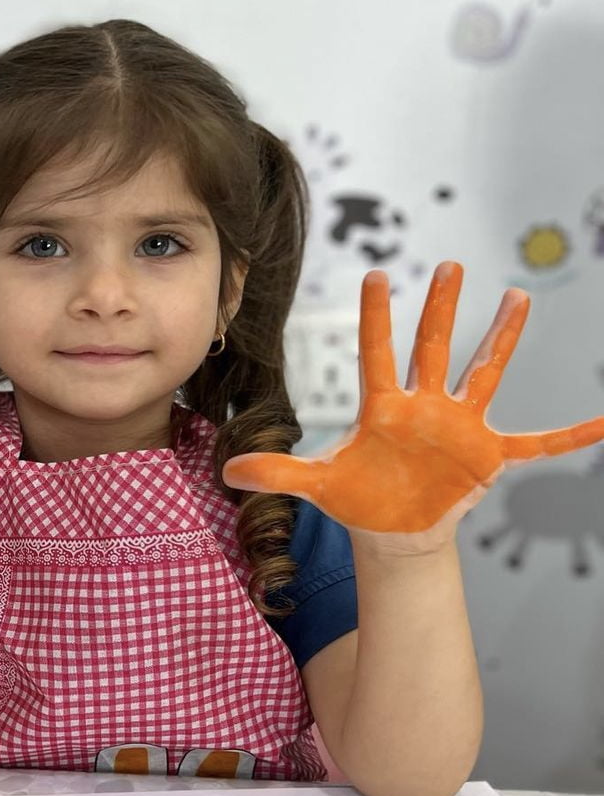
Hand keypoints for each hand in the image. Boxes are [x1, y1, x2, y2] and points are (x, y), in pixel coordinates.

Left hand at [221, 262, 603, 542]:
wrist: (394, 531)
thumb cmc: (358, 500)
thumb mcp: (317, 486)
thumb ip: (277, 474)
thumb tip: (227, 472)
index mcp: (383, 409)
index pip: (377, 354)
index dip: (375, 317)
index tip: (376, 275)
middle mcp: (425, 407)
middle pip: (433, 348)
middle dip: (442, 308)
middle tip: (450, 264)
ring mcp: (460, 427)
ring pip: (483, 373)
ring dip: (500, 338)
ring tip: (516, 295)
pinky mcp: (488, 455)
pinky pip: (538, 443)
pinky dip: (571, 435)